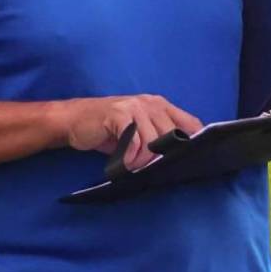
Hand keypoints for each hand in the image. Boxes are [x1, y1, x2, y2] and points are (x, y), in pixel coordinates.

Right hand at [63, 95, 202, 170]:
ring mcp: (135, 107)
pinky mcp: (118, 114)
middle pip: (173, 134)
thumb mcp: (139, 131)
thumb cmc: (110, 129)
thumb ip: (158, 138)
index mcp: (161, 105)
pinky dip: (131, 156)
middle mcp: (151, 103)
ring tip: (132, 165)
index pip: (190, 123)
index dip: (195, 142)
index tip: (192, 161)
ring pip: (154, 140)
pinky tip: (124, 162)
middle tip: (150, 168)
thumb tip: (180, 158)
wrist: (75, 119)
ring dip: (144, 160)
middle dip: (164, 156)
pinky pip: (134, 140)